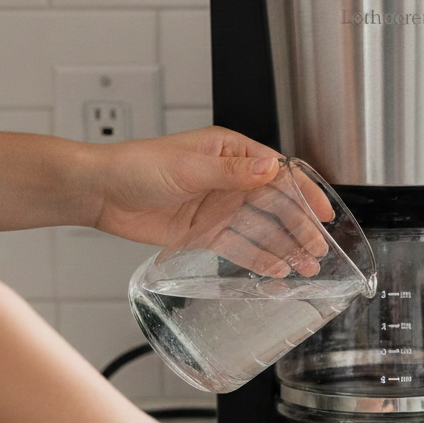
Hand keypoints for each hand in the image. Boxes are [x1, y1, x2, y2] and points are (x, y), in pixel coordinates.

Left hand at [91, 127, 333, 251]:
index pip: (279, 172)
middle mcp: (230, 179)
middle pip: (275, 205)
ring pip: (261, 229)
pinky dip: (258, 258)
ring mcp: (218, 206)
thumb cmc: (136, 166)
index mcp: (231, 152)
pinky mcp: (205, 231)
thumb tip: (270, 168)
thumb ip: (232, 172)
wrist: (99, 193)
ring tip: (305, 266)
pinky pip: (239, 246)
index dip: (305, 192)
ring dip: (284, 247)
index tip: (324, 211)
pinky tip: (276, 270)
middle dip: (300, 227)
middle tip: (318, 249)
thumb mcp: (188, 166)